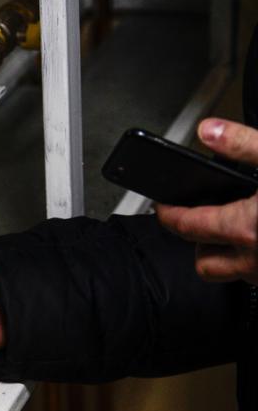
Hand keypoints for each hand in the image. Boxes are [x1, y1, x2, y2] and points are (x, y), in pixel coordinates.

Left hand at [156, 118, 257, 283]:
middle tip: (200, 219)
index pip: (186, 226)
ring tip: (234, 230)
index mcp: (247, 228)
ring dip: (227, 256)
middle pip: (203, 262)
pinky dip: (254, 261)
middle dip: (197, 242)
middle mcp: (256, 260)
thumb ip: (244, 144)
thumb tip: (209, 130)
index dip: (168, 214)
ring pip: (230, 275)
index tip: (161, 207)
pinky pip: (257, 279)